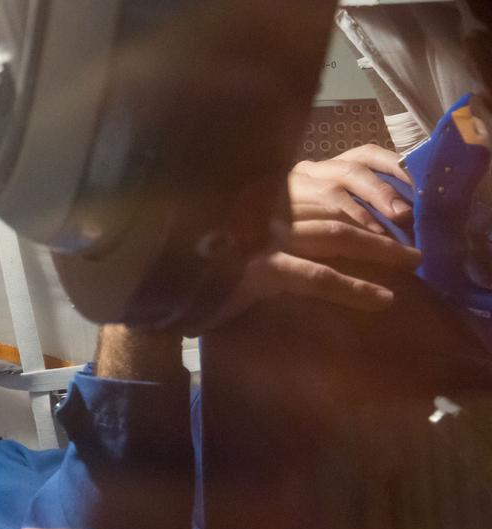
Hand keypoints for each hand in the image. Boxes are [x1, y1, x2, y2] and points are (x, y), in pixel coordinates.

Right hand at [188, 145, 420, 332]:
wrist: (152, 289)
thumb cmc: (187, 270)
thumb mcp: (230, 242)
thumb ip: (262, 236)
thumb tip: (302, 247)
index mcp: (259, 201)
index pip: (320, 193)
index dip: (358, 206)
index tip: (384, 220)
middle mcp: (264, 212)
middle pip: (335, 211)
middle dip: (379, 227)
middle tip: (411, 245)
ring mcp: (262, 239)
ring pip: (335, 235)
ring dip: (379, 250)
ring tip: (409, 263)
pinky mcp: (259, 270)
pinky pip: (316, 276)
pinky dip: (352, 288)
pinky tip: (380, 300)